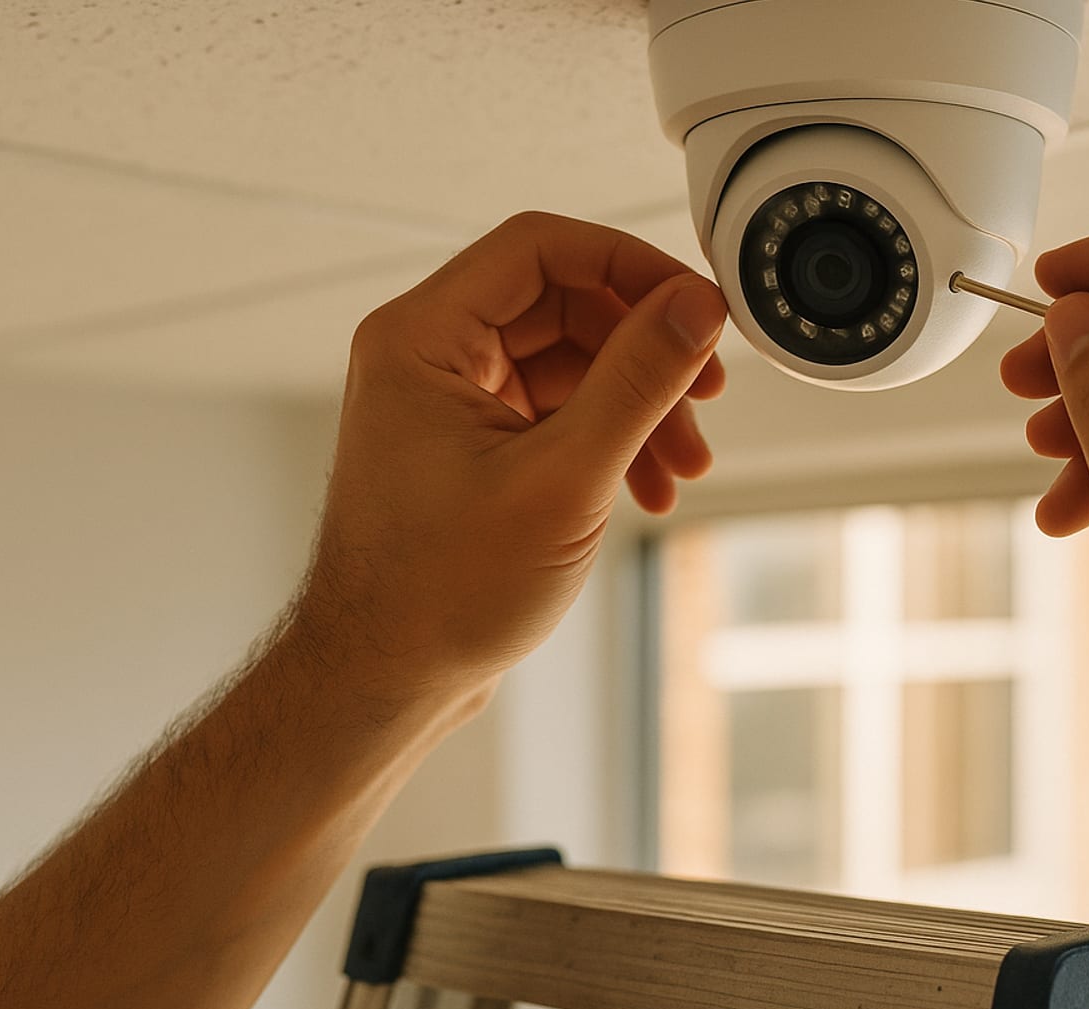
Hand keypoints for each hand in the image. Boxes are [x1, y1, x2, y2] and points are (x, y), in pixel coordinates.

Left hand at [299, 212, 727, 706]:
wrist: (384, 681)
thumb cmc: (435, 595)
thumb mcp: (563, 478)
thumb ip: (637, 380)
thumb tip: (693, 308)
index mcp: (422, 339)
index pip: (542, 248)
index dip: (631, 267)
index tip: (695, 306)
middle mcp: (427, 359)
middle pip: (564, 305)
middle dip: (645, 353)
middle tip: (704, 396)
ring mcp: (448, 404)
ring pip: (569, 364)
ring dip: (637, 406)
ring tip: (682, 466)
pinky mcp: (471, 449)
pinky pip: (556, 412)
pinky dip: (609, 442)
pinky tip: (647, 489)